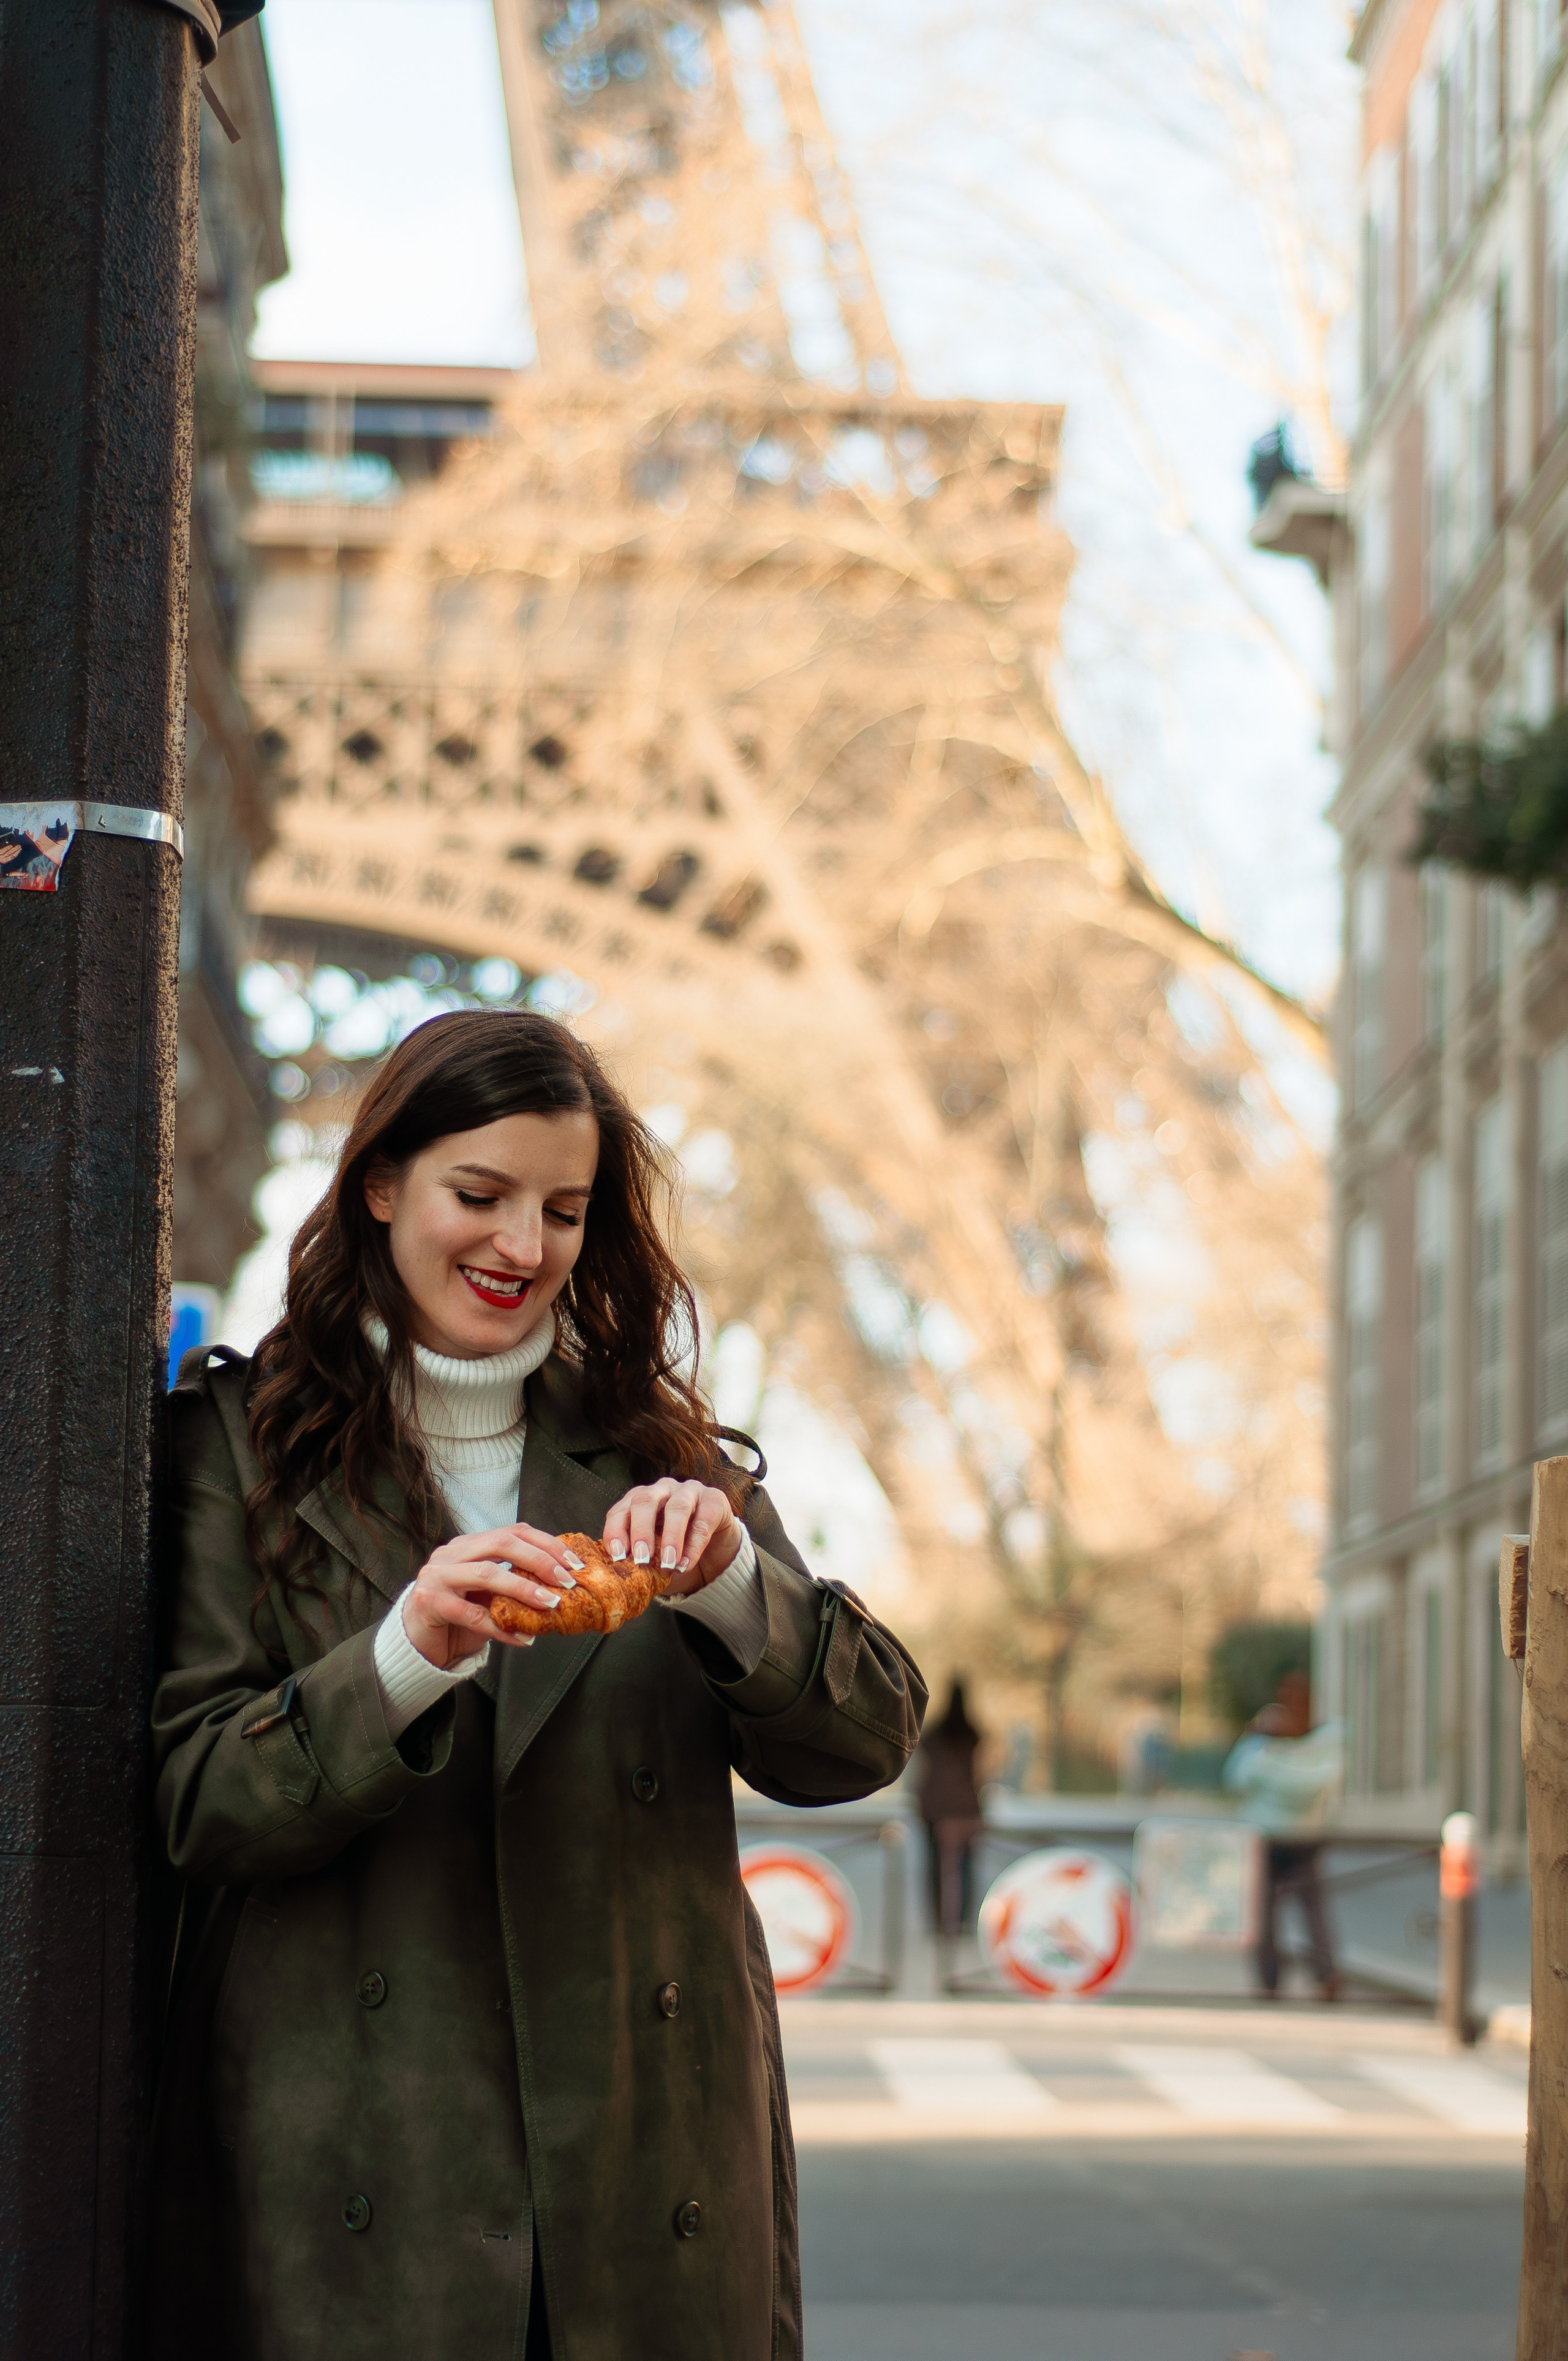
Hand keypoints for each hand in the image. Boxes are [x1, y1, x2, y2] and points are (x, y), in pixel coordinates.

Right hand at [403, 1524, 584, 1665]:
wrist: (416, 1642)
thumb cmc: (457, 1616)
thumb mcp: (487, 1594)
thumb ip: (513, 1583)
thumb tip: (560, 1586)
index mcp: (468, 1544)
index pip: (513, 1532)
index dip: (546, 1544)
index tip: (573, 1562)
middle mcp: (451, 1553)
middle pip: (502, 1544)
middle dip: (540, 1560)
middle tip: (566, 1580)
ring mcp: (437, 1575)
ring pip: (487, 1574)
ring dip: (524, 1590)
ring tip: (551, 1604)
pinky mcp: (429, 1602)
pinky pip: (473, 1615)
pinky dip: (502, 1628)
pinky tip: (523, 1639)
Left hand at [602, 1479, 740, 1597]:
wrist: (713, 1554)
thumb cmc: (675, 1552)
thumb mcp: (653, 1556)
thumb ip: (638, 1561)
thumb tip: (619, 1578)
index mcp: (639, 1501)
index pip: (621, 1509)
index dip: (615, 1531)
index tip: (618, 1556)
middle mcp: (662, 1489)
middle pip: (645, 1500)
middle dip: (641, 1530)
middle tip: (641, 1559)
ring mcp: (689, 1491)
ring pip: (677, 1507)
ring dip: (670, 1537)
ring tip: (668, 1564)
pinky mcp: (715, 1499)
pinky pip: (704, 1520)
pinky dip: (694, 1545)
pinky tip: (686, 1564)